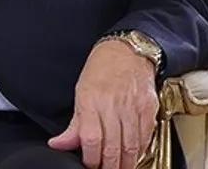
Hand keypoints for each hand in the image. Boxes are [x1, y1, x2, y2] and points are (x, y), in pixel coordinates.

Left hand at [47, 38, 158, 168]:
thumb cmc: (102, 68)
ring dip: (125, 163)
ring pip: (131, 147)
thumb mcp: (80, 92)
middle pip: (112, 147)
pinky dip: (139, 151)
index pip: (91, 139)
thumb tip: (58, 144)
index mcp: (91, 101)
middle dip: (108, 166)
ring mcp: (133, 108)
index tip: (89, 165)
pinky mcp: (149, 109)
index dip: (90, 159)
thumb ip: (73, 125)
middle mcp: (113, 105)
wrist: (128, 50)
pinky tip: (133, 156)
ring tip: (118, 168)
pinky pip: (145, 137)